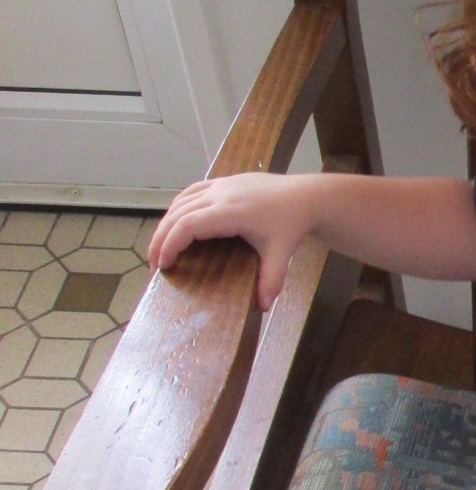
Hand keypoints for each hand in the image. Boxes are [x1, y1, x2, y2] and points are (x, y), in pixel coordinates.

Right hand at [148, 173, 317, 310]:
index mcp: (232, 211)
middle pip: (178, 213)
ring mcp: (221, 184)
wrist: (306, 195)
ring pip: (181, 200)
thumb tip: (263, 308)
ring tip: (161, 247)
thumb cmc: (292, 223)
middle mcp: (221, 194)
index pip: (189, 225)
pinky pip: (191, 191)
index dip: (170, 243)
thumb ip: (271, 280)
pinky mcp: (224, 181)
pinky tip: (174, 222)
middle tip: (154, 264)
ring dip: (166, 222)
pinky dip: (177, 207)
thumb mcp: (283, 253)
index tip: (162, 265)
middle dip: (160, 238)